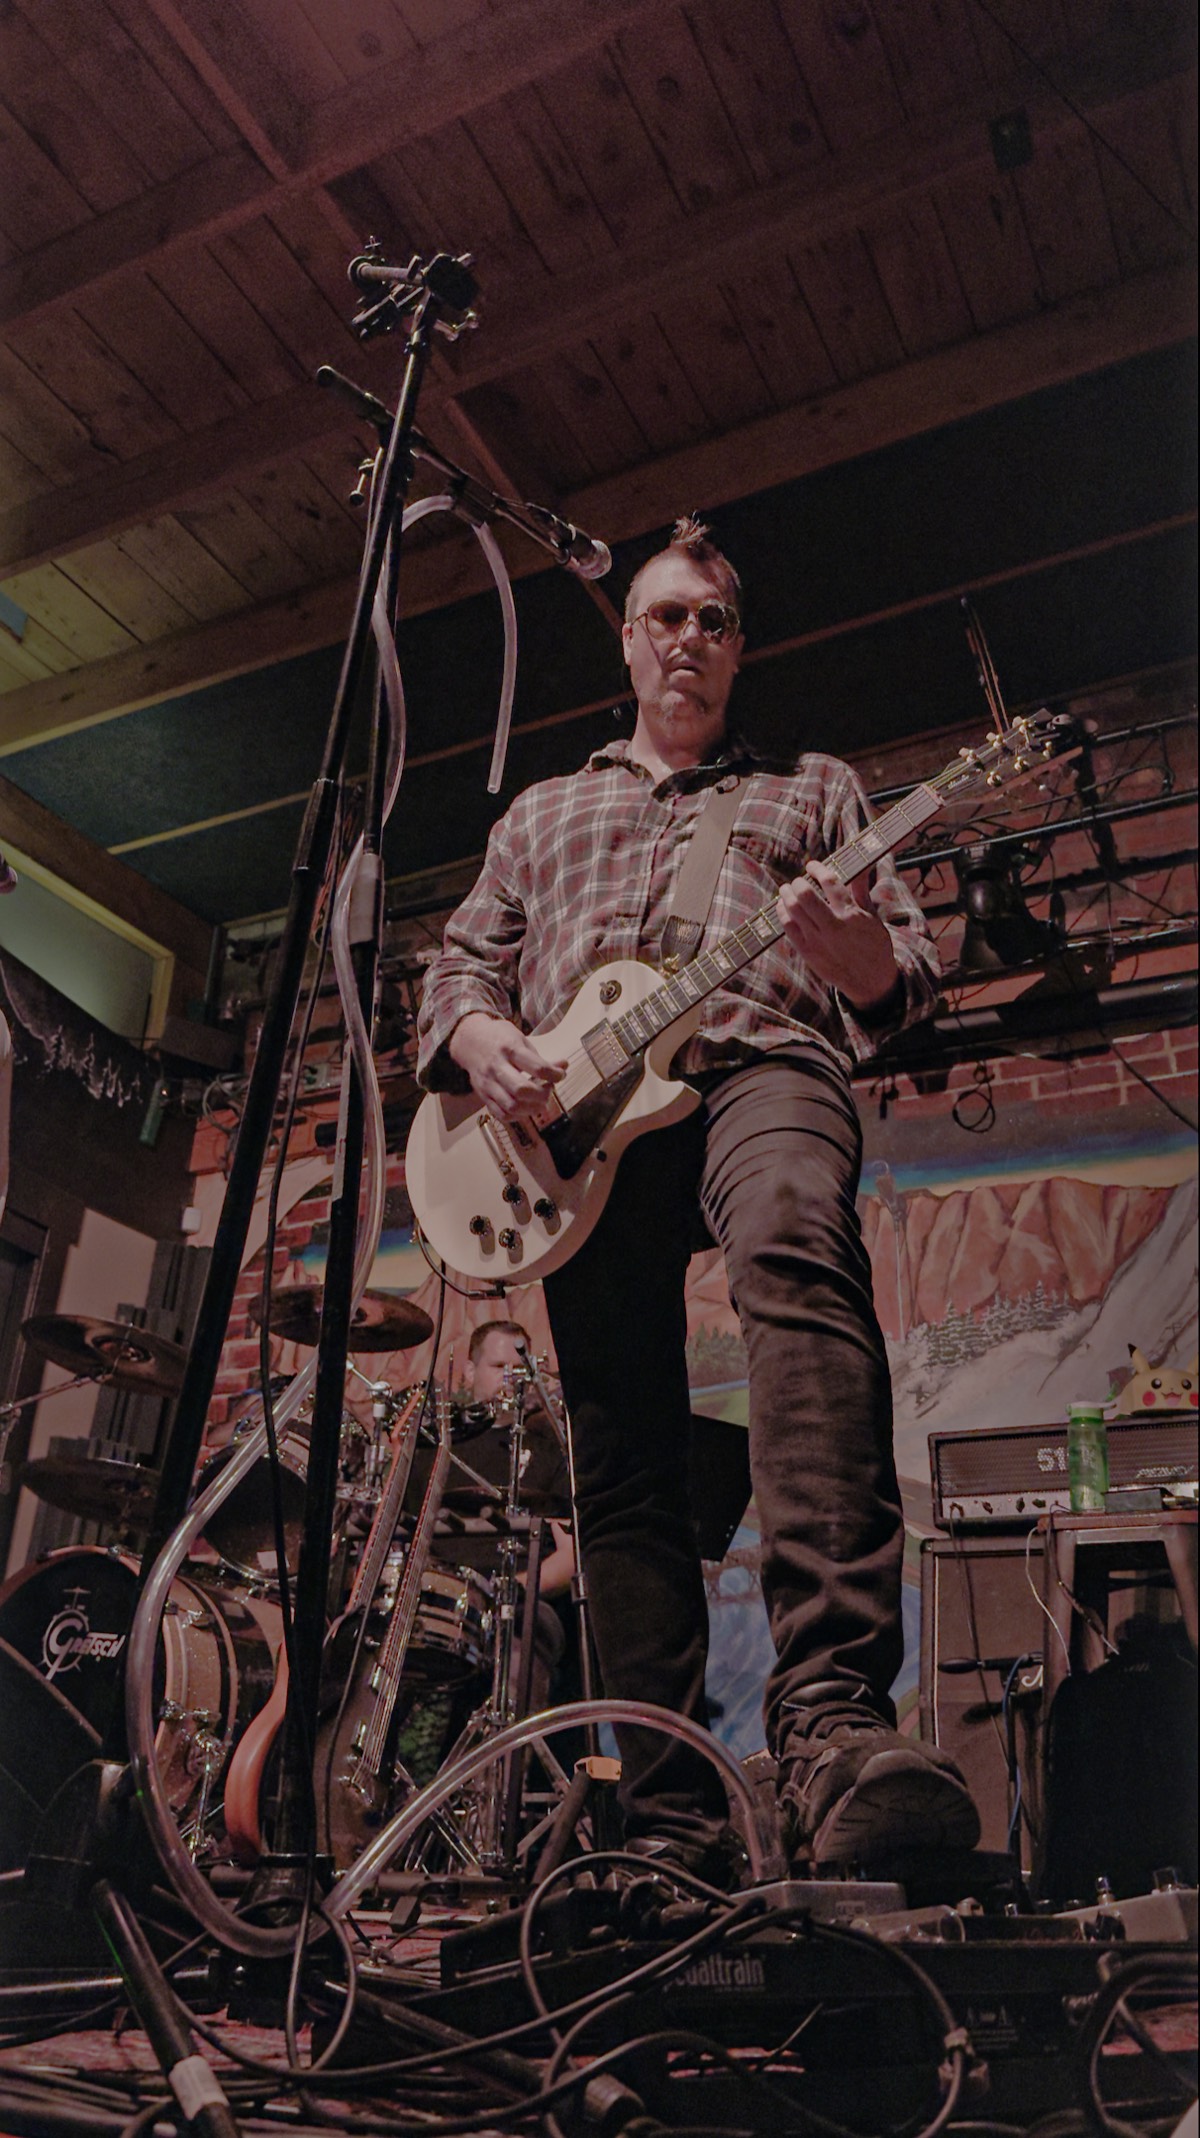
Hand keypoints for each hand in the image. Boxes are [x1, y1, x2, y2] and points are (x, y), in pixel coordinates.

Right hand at [448, 1012, 567, 1119]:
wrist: (468, 1041)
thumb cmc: (498, 1038)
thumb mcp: (520, 1039)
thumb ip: (539, 1057)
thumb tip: (563, 1066)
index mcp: (509, 1049)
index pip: (537, 1068)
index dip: (554, 1075)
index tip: (560, 1075)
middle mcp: (496, 1067)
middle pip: (521, 1090)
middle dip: (542, 1095)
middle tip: (549, 1090)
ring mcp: (488, 1084)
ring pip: (511, 1106)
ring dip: (532, 1109)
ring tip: (540, 1102)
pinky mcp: (483, 1095)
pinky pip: (501, 1114)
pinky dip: (517, 1116)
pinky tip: (525, 1108)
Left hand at [777, 861, 900, 1015]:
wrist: (870, 981)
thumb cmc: (874, 946)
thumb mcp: (872, 917)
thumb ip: (861, 890)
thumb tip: (861, 866)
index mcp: (851, 914)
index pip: (829, 882)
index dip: (817, 869)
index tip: (812, 865)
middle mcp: (832, 926)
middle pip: (805, 894)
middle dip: (798, 882)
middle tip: (798, 880)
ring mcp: (817, 940)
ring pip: (793, 909)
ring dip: (786, 894)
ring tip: (787, 890)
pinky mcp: (807, 952)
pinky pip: (787, 927)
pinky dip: (782, 913)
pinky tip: (783, 907)